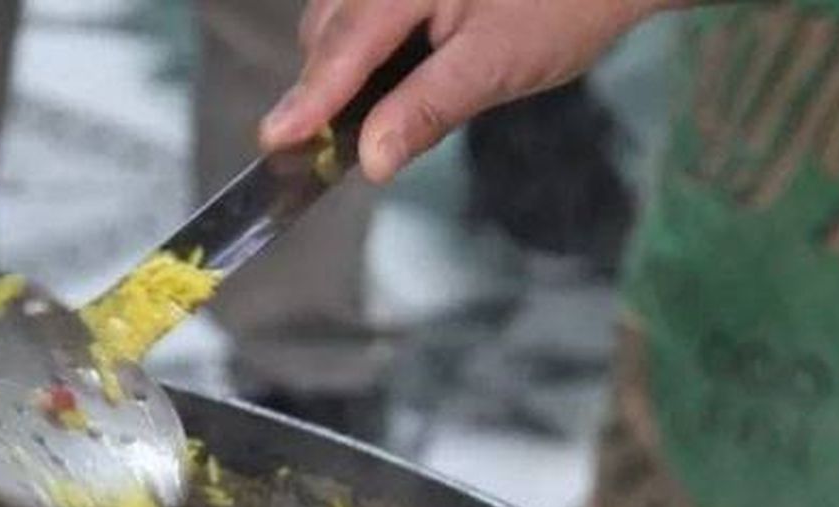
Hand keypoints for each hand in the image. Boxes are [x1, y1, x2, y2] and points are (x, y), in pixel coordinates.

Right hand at [261, 0, 670, 182]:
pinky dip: (370, 50)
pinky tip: (402, 76)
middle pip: (327, 30)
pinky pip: (367, 12)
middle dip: (325, 87)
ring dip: (346, 70)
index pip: (340, 46)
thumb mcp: (497, 67)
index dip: (307, 100)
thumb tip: (372, 160)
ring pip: (341, 19)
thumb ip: (428, 109)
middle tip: (330, 145)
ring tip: (369, 113)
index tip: (275, 142)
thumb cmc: (563, 7)